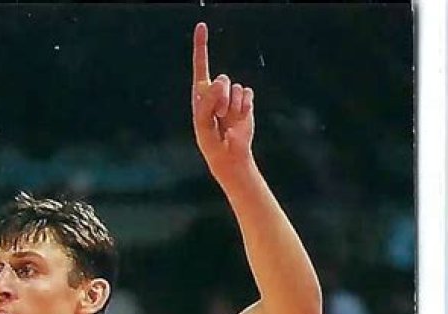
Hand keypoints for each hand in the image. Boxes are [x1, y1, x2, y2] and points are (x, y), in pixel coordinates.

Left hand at [192, 22, 254, 183]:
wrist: (229, 154)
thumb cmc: (210, 141)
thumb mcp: (203, 124)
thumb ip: (207, 102)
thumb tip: (221, 81)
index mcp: (201, 94)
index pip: (200, 65)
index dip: (201, 46)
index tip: (201, 26)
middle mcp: (216, 92)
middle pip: (223, 79)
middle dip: (222, 98)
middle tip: (219, 115)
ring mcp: (232, 96)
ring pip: (236, 88)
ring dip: (233, 106)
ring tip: (228, 120)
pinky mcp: (245, 101)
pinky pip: (247, 94)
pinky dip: (244, 107)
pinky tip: (240, 118)